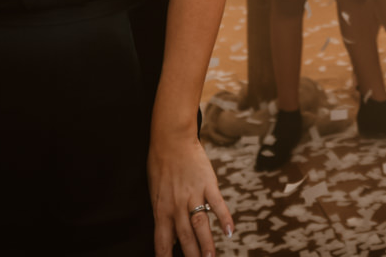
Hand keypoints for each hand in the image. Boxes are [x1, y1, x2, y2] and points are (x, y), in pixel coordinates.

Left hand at [149, 129, 231, 256]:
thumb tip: (171, 240)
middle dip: (191, 255)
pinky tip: (230, 231)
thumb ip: (163, 216)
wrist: (171, 139)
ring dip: (206, 243)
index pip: (162, 241)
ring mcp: (193, 194)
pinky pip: (217, 203)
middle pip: (184, 236)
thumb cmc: (160, 166)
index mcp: (161, 209)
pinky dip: (224, 217)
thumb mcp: (156, 193)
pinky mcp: (207, 183)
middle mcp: (176, 205)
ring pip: (200, 223)